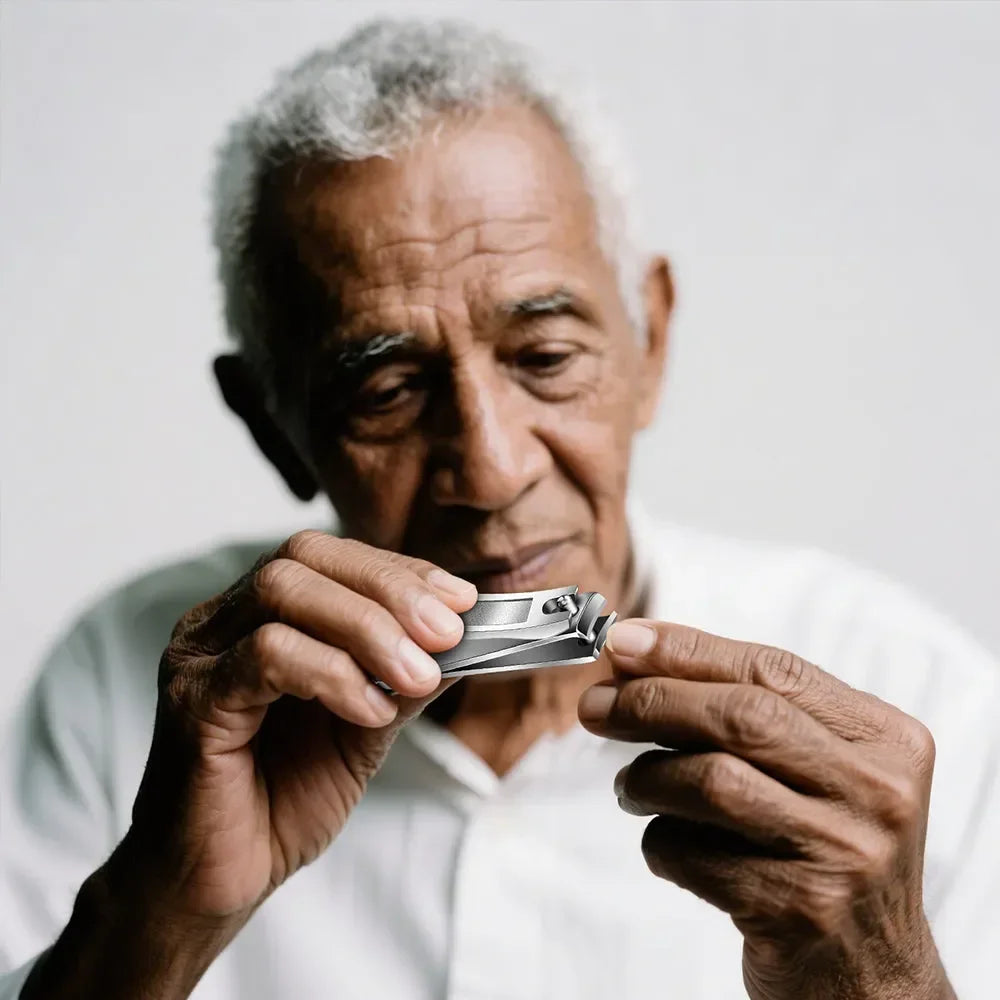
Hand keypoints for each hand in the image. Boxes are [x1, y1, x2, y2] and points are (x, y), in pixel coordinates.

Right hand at [126, 530, 476, 921]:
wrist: (218, 881)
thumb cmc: (284, 797)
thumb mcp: (366, 725)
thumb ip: (404, 675)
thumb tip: (465, 636)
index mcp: (260, 615)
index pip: (331, 557)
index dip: (400, 571)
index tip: (461, 601)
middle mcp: (222, 621)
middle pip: (304, 557)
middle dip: (388, 589)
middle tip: (446, 634)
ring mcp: (200, 655)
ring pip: (283, 592)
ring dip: (367, 627)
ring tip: (415, 677)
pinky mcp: (193, 701)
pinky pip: (264, 656)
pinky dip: (331, 673)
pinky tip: (370, 711)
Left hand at [578, 620, 954, 999]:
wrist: (871, 978)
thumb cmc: (825, 853)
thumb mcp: (817, 773)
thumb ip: (749, 712)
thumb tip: (635, 655)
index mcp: (887, 741)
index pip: (773, 670)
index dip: (688, 649)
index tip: (623, 643)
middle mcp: (878, 793)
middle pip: (742, 717)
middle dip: (652, 702)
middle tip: (596, 706)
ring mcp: (844, 854)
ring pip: (712, 781)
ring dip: (647, 777)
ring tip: (630, 787)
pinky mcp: (801, 911)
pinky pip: (694, 853)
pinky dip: (660, 840)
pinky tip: (668, 842)